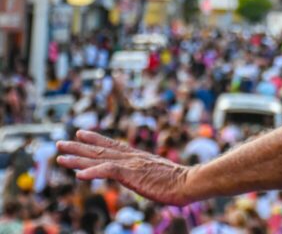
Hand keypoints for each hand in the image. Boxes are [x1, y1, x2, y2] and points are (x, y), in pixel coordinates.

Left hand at [57, 130, 192, 205]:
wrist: (189, 182)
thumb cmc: (179, 182)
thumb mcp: (158, 175)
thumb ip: (147, 174)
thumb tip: (147, 179)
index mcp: (137, 157)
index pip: (112, 145)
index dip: (95, 139)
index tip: (80, 133)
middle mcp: (131, 157)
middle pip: (100, 150)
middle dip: (78, 146)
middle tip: (60, 143)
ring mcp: (131, 164)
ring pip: (99, 158)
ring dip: (77, 158)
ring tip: (60, 156)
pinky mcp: (132, 173)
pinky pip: (107, 171)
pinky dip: (92, 172)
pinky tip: (78, 175)